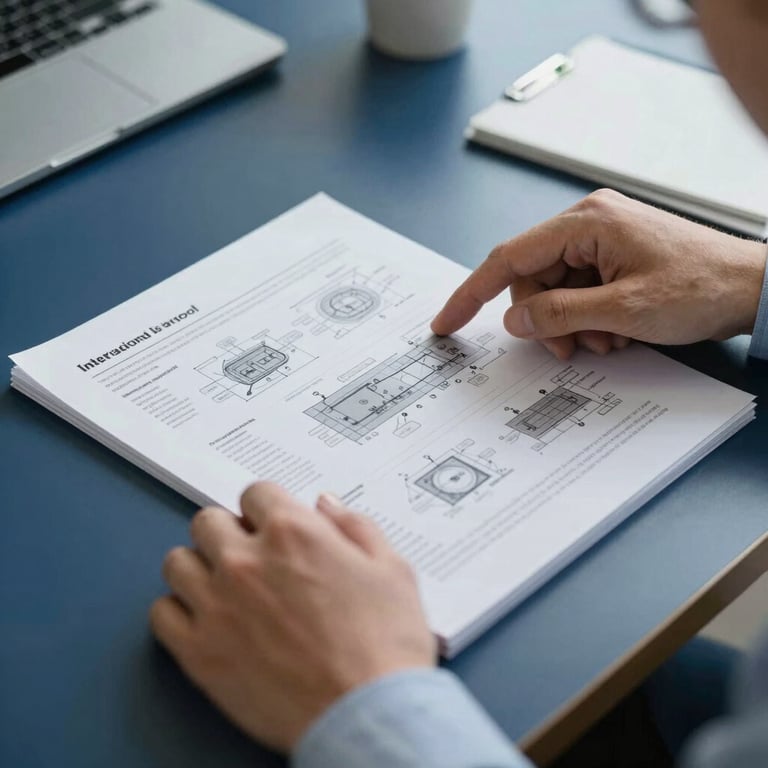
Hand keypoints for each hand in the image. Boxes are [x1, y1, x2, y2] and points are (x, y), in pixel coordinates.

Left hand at [150, 482, 435, 752]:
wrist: (366, 716)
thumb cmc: (385, 645)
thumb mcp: (392, 569)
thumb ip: (355, 526)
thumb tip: (326, 505)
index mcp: (293, 533)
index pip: (255, 493)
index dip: (268, 508)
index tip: (273, 525)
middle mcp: (246, 561)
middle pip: (208, 521)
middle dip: (230, 532)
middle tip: (250, 555)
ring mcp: (217, 606)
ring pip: (177, 562)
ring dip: (199, 566)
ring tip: (223, 585)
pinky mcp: (199, 653)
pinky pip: (161, 614)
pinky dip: (179, 612)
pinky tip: (205, 620)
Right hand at [431, 190, 766, 358]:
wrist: (754, 288)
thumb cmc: (702, 287)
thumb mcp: (622, 310)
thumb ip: (558, 314)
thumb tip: (513, 320)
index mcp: (586, 222)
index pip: (508, 258)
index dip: (471, 294)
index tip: (446, 322)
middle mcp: (589, 223)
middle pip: (532, 279)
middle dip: (543, 320)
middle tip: (569, 349)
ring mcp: (602, 239)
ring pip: (554, 290)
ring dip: (569, 323)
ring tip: (606, 339)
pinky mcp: (614, 255)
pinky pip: (578, 291)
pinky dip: (587, 318)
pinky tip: (614, 331)